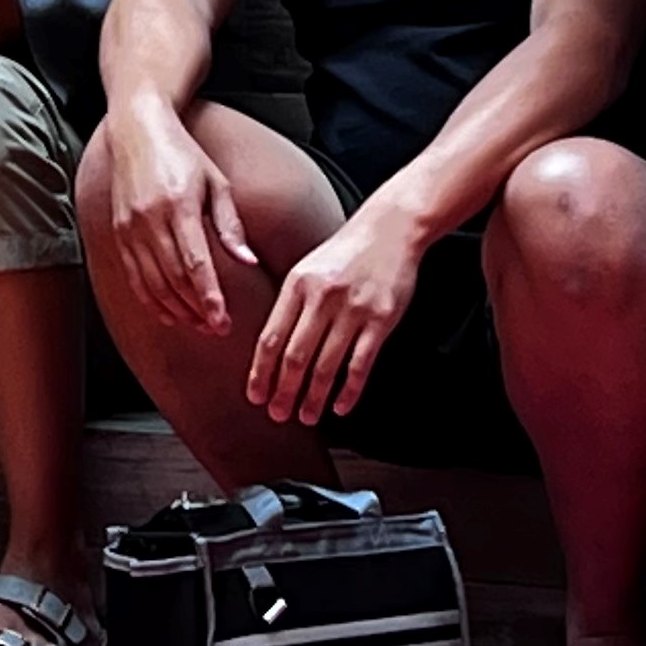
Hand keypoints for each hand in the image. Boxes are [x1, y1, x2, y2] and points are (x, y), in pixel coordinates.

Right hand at [99, 101, 259, 338]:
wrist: (137, 131)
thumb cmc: (183, 154)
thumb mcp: (216, 183)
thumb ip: (230, 225)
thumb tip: (247, 261)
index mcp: (179, 205)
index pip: (195, 263)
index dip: (210, 298)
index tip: (223, 322)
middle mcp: (150, 219)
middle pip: (174, 279)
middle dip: (197, 310)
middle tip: (217, 329)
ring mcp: (130, 227)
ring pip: (153, 283)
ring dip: (176, 310)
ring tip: (198, 324)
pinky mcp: (118, 232)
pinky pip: (134, 277)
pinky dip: (151, 300)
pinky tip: (169, 313)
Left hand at [248, 194, 424, 424]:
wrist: (389, 228)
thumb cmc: (345, 253)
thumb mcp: (307, 269)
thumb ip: (290, 305)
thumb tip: (270, 349)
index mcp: (297, 284)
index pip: (271, 337)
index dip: (261, 372)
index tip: (255, 396)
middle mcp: (322, 297)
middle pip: (295, 356)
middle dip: (284, 391)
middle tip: (278, 415)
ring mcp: (353, 309)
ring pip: (326, 365)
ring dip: (314, 397)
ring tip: (306, 416)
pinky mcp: (381, 319)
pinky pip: (361, 364)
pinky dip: (349, 390)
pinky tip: (341, 406)